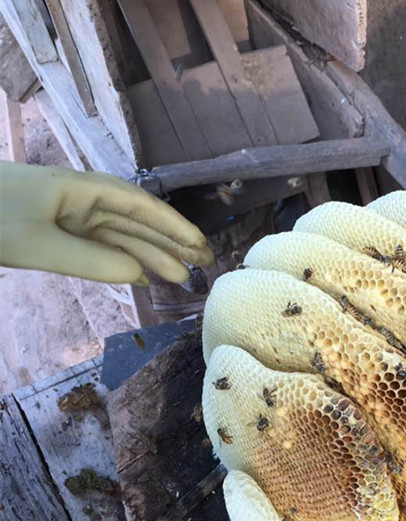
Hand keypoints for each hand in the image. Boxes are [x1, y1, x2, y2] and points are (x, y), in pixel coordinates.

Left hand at [0, 162, 212, 284]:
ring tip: (181, 278)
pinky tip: (140, 275)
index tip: (200, 246)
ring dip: (150, 256)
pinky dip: (121, 261)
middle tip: (203, 266)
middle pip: (135, 221)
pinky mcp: (53, 233)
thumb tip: (139, 275)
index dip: (173, 226)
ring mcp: (65, 216)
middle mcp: (79, 200)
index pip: (138, 205)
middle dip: (170, 242)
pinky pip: (97, 247)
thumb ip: (92, 261)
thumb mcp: (35, 243)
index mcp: (78, 189)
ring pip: (119, 236)